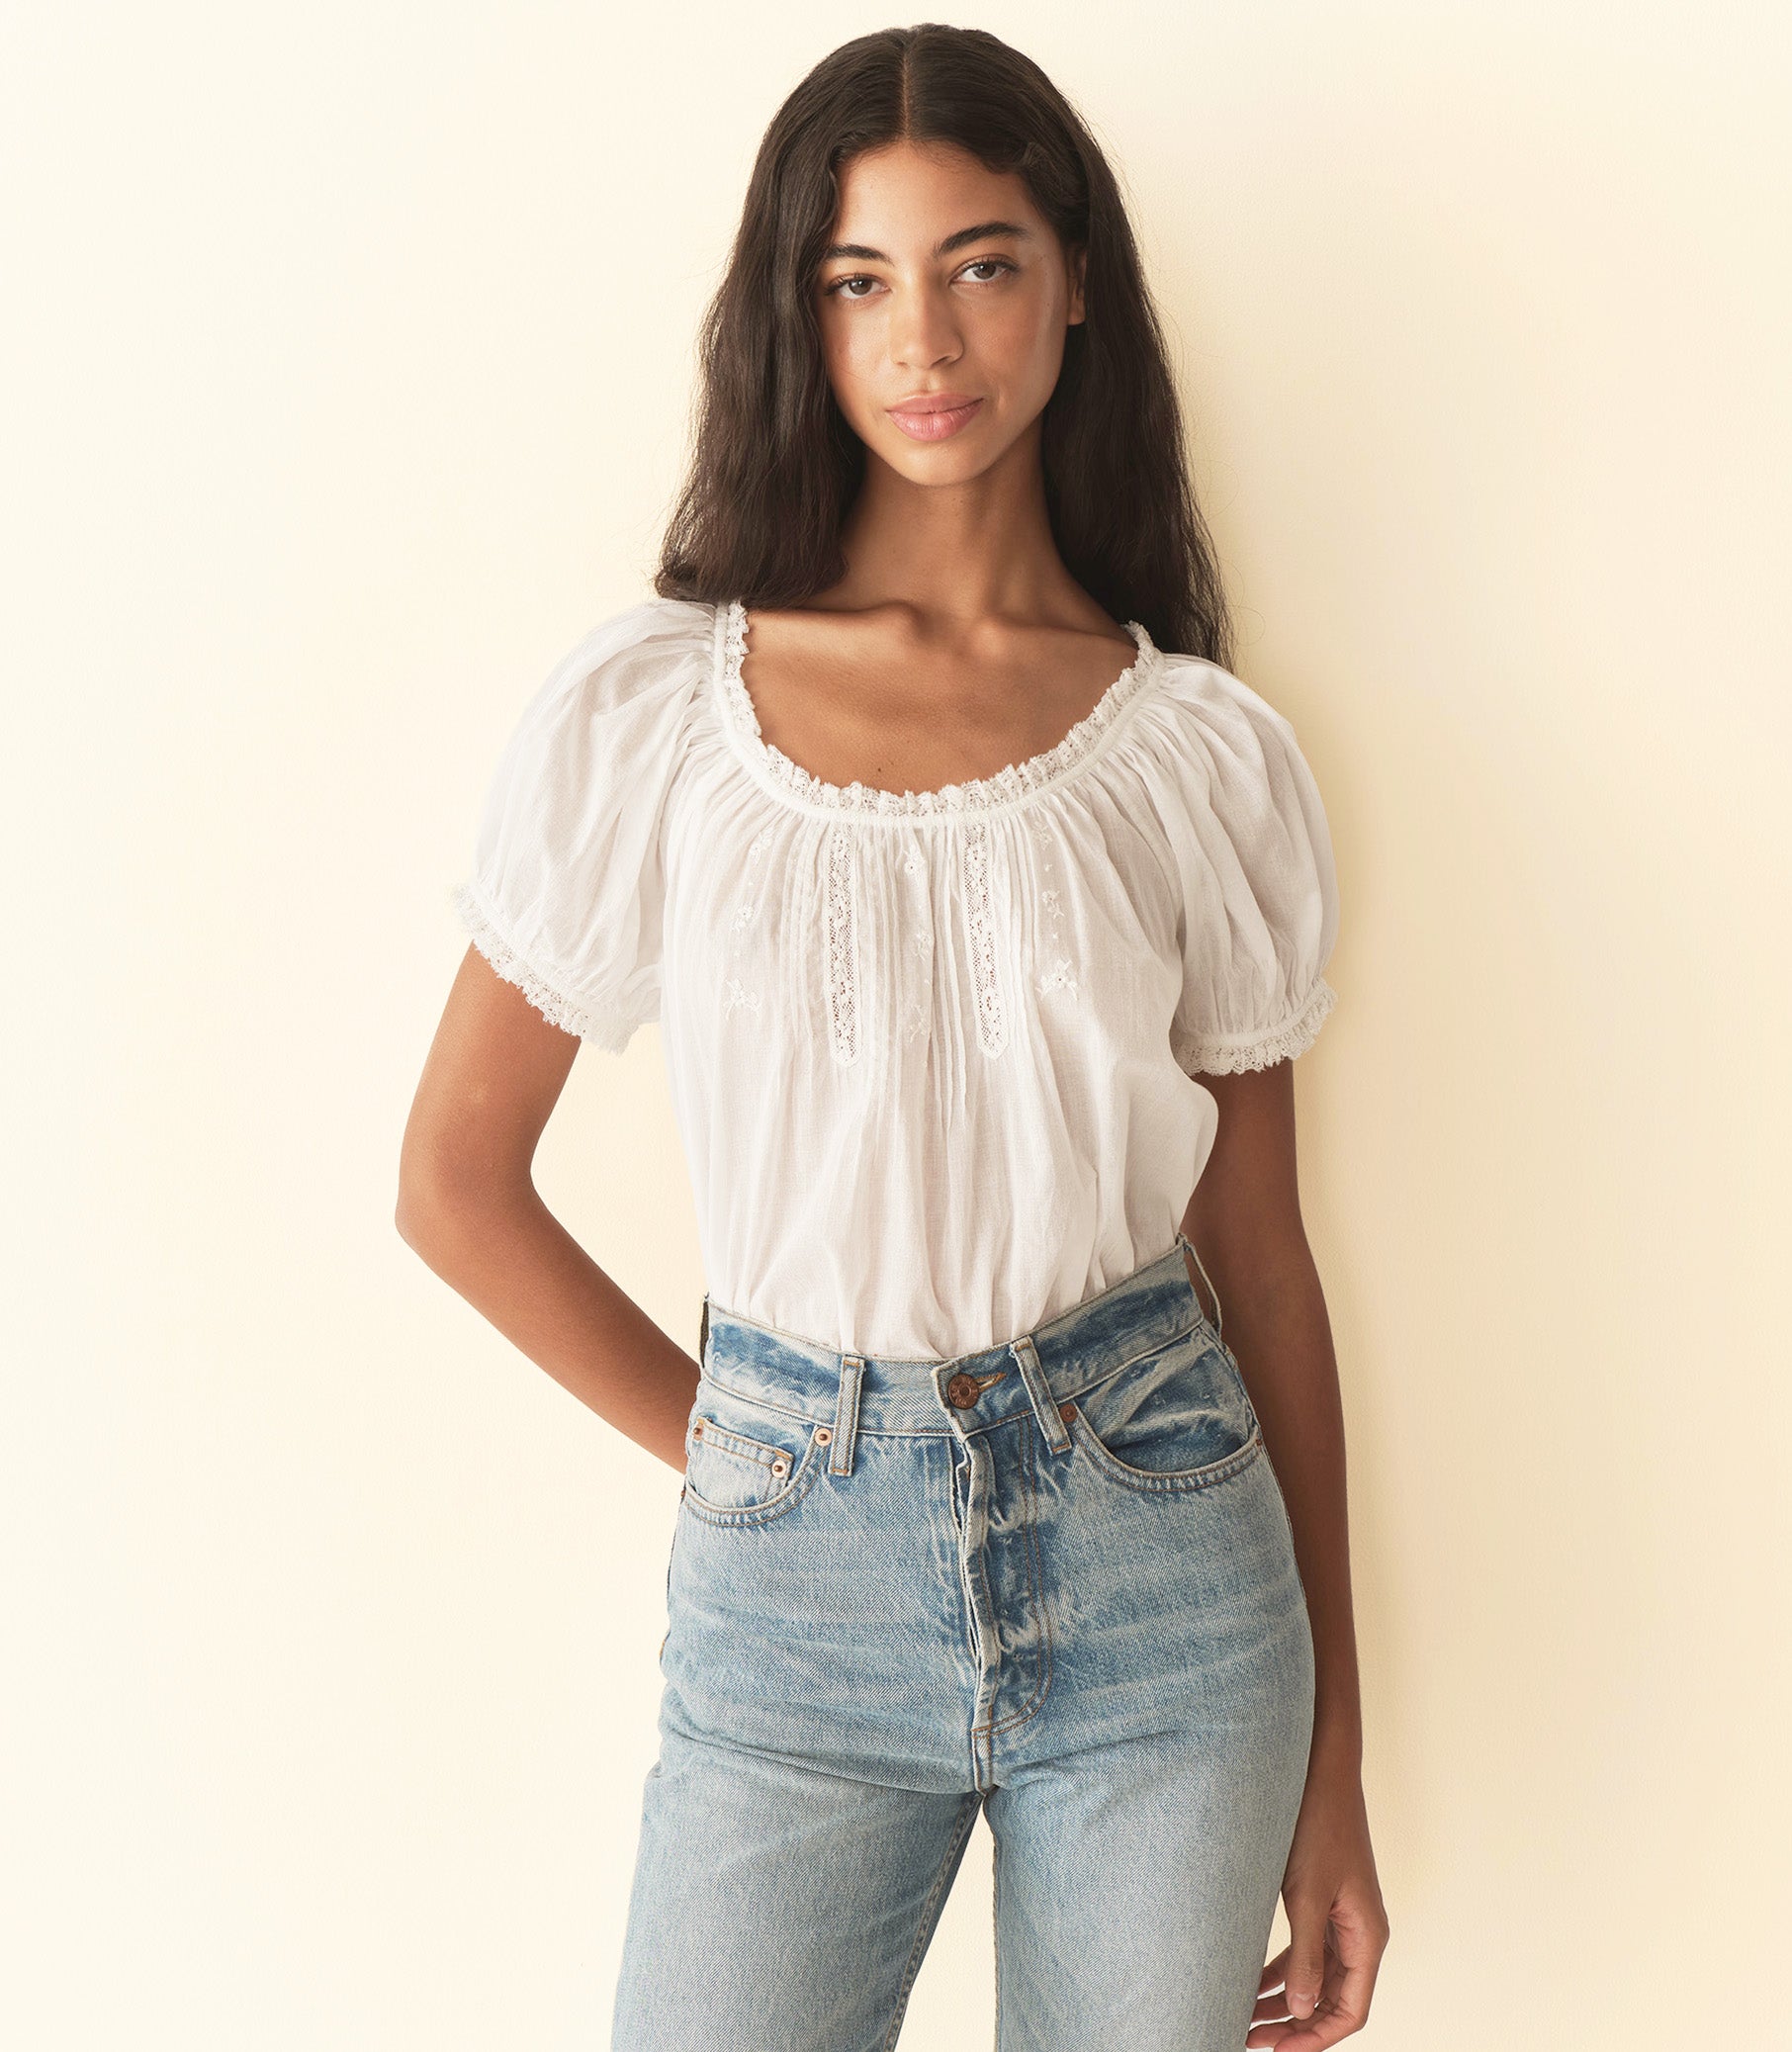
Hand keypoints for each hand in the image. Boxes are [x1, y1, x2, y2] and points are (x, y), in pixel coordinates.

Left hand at [1247, 1747, 1388, 2046]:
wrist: (1319, 1769)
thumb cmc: (1319, 1823)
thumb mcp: (1307, 1893)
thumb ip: (1305, 1954)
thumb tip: (1299, 2010)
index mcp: (1366, 1937)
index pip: (1349, 2011)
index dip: (1314, 2037)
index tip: (1276, 2050)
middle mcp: (1358, 1933)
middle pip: (1332, 2001)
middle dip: (1294, 2025)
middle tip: (1250, 2039)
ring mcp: (1341, 1918)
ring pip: (1316, 1978)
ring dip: (1284, 2000)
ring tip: (1244, 2017)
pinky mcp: (1321, 1901)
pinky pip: (1305, 1952)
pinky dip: (1280, 1970)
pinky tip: (1250, 1981)